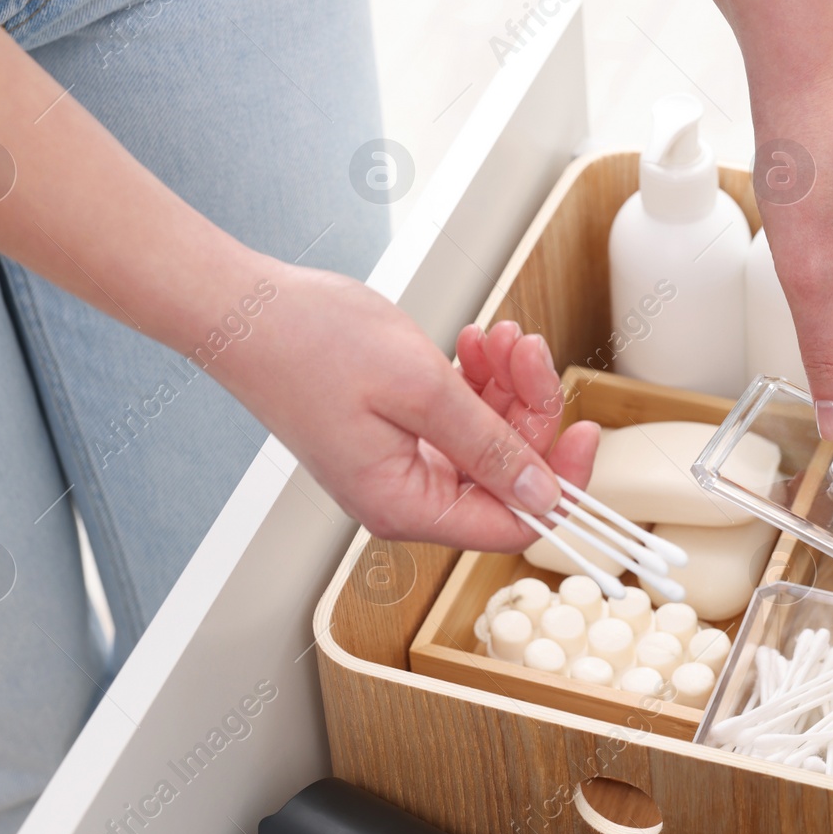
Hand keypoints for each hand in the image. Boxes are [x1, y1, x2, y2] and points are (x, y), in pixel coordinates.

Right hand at [211, 261, 598, 550]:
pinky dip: (477, 381)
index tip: (586, 429)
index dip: (560, 481)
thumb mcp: (421, 388)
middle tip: (527, 349)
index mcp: (405, 506)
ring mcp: (398, 465)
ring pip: (487, 440)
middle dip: (528, 410)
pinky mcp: (394, 433)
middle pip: (505, 475)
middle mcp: (404, 497)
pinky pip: (459, 419)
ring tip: (498, 336)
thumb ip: (488, 445)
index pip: (512, 523)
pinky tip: (474, 344)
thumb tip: (543, 495)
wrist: (246, 310)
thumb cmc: (311, 344)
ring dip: (505, 386)